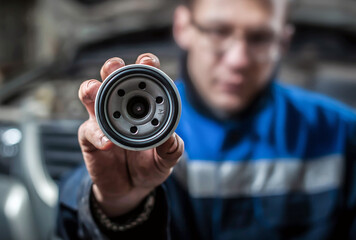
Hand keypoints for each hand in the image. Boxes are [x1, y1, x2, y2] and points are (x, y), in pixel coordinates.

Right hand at [78, 53, 183, 216]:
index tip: (149, 61)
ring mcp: (102, 120)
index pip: (142, 78)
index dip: (145, 65)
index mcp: (143, 105)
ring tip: (97, 90)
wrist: (132, 188)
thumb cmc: (150, 165)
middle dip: (113, 67)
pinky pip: (89, 131)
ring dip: (92, 89)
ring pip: (90, 95)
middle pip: (112, 77)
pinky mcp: (89, 138)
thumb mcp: (166, 158)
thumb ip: (171, 148)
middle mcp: (120, 106)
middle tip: (117, 67)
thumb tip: (171, 136)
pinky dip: (98, 134)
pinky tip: (107, 142)